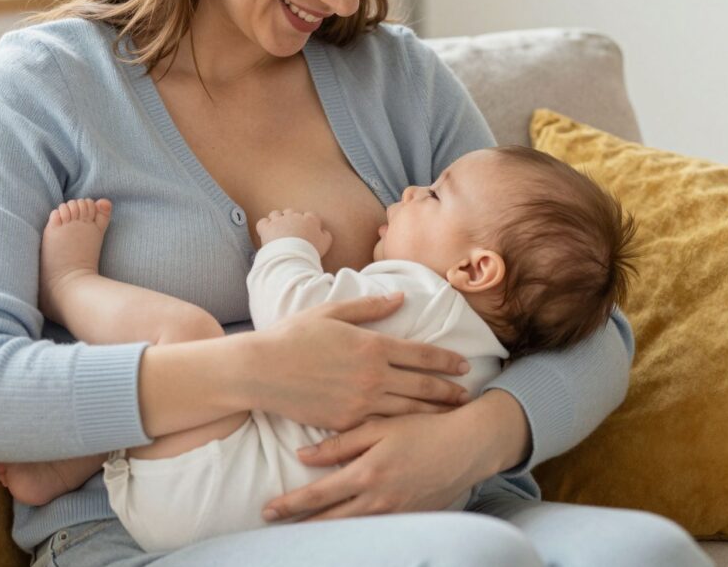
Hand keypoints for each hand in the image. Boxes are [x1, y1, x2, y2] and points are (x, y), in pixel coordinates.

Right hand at [250, 294, 471, 431]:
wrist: (260, 371)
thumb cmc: (293, 336)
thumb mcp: (332, 312)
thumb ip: (369, 307)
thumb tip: (400, 298)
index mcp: (372, 345)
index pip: (421, 354)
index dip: (446, 361)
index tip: (463, 365)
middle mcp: (372, 376)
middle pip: (422, 387)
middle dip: (448, 391)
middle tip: (467, 395)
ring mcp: (360, 402)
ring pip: (407, 410)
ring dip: (433, 412)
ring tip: (451, 415)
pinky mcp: (345, 422)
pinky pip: (381, 425)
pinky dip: (401, 427)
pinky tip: (413, 429)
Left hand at [257, 208, 332, 256]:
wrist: (294, 257)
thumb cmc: (311, 251)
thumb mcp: (325, 244)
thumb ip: (326, 235)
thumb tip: (323, 231)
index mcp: (310, 219)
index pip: (310, 215)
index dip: (308, 222)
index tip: (306, 231)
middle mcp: (294, 216)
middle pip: (292, 212)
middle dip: (291, 220)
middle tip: (291, 232)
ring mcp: (279, 221)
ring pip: (276, 214)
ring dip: (276, 220)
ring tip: (277, 231)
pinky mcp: (267, 228)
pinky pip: (263, 222)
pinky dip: (264, 226)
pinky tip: (267, 232)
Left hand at [261, 409, 485, 522]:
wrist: (468, 446)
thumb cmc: (424, 429)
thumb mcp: (381, 427)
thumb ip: (342, 442)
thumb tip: (303, 455)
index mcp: (367, 473)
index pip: (319, 495)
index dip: (291, 504)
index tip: (269, 510)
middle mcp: (378, 500)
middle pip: (330, 521)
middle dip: (300, 525)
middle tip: (275, 526)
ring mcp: (395, 514)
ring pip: (350, 530)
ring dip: (324, 532)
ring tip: (301, 532)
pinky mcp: (409, 519)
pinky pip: (374, 531)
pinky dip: (353, 533)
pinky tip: (342, 531)